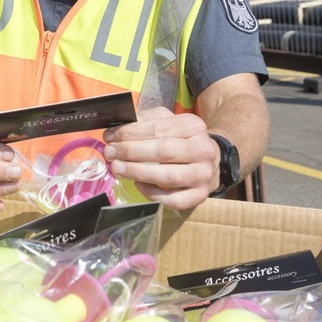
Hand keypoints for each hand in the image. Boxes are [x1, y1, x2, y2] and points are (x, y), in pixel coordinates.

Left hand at [101, 106, 218, 209]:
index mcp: (193, 126)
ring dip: (138, 172)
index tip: (110, 137)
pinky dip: (153, 194)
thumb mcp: (167, 122)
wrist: (211, 160)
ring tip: (117, 168)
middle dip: (131, 152)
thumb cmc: (181, 140)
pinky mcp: (200, 195)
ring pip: (169, 176)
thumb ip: (144, 122)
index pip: (157, 128)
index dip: (130, 133)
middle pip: (163, 151)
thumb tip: (116, 130)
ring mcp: (203, 174)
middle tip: (110, 153)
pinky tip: (138, 185)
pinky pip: (174, 199)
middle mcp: (202, 149)